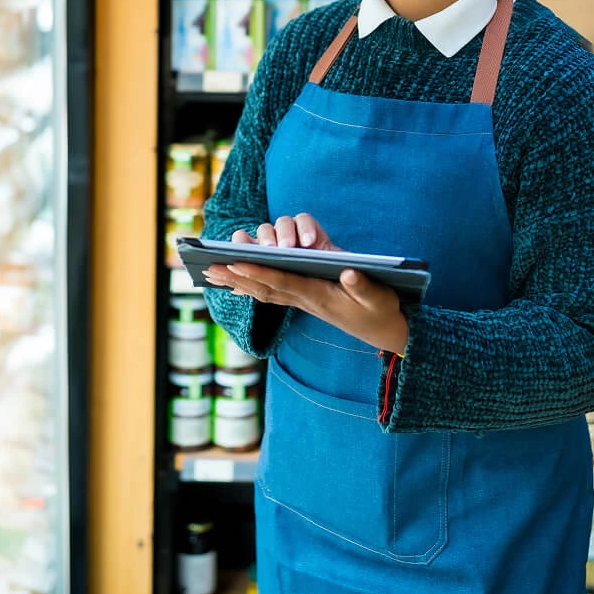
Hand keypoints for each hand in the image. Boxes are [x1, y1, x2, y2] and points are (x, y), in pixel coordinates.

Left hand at [210, 215, 408, 354]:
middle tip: (208, 268)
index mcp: (319, 296)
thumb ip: (364, 286)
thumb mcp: (379, 297)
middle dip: (236, 277)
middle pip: (264, 287)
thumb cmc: (382, 310)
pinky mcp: (305, 299)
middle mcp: (305, 300)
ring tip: (212, 273)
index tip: (236, 262)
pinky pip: (272, 293)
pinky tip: (235, 284)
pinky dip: (251, 286)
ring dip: (236, 282)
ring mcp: (303, 301)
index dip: (259, 272)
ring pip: (263, 291)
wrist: (385, 331)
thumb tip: (350, 272)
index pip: (283, 282)